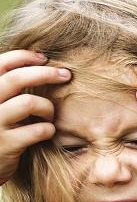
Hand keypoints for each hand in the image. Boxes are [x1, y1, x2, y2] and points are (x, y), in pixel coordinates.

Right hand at [0, 51, 70, 183]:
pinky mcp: (6, 145)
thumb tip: (39, 59)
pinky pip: (38, 130)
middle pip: (16, 78)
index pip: (0, 63)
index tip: (44, 58)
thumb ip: (9, 87)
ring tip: (49, 116)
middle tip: (65, 74)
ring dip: (47, 107)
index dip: (24, 56)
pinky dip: (48, 129)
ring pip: (29, 103)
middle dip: (46, 73)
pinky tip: (46, 132)